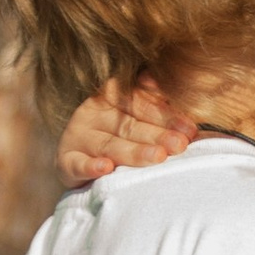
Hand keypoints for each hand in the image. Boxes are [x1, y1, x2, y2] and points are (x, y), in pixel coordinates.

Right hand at [56, 73, 197, 188]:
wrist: (83, 163)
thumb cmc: (122, 137)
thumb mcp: (137, 117)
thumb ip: (157, 103)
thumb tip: (181, 86)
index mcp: (112, 96)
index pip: (140, 102)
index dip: (165, 114)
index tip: (190, 128)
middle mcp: (93, 112)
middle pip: (128, 124)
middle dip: (157, 134)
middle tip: (180, 145)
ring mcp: (78, 136)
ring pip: (108, 144)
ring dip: (133, 151)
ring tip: (157, 157)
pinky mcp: (65, 161)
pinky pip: (77, 164)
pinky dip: (91, 166)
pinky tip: (106, 168)